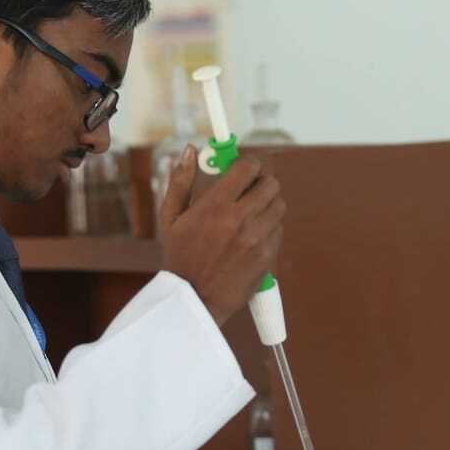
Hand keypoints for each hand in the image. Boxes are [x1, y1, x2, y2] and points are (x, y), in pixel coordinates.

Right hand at [159, 146, 284, 325]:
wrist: (194, 299)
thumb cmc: (179, 257)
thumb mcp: (170, 218)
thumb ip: (180, 181)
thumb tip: (190, 150)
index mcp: (216, 206)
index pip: (248, 168)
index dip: (249, 164)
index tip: (245, 168)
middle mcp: (240, 219)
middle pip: (271, 184)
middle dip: (261, 182)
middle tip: (251, 188)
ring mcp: (257, 239)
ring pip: (279, 205)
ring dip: (268, 203)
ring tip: (251, 212)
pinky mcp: (267, 256)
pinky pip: (279, 230)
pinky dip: (269, 227)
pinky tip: (252, 235)